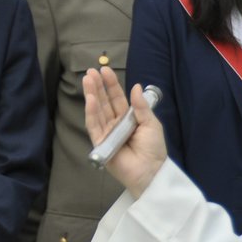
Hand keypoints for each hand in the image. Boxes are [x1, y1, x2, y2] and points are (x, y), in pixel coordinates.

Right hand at [82, 67, 166, 197]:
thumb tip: (135, 86)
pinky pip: (94, 125)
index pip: (117, 98)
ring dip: (92, 95)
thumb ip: (141, 106)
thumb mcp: (151, 123)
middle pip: (104, 102)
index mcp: (128, 118)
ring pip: (97, 111)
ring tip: (87, 79)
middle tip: (91, 71)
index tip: (105, 70)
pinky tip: (90, 99)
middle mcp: (115, 124)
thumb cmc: (154, 148)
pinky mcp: (100, 143)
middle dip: (97, 86)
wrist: (151, 170)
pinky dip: (92, 112)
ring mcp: (107, 133)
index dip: (111, 85)